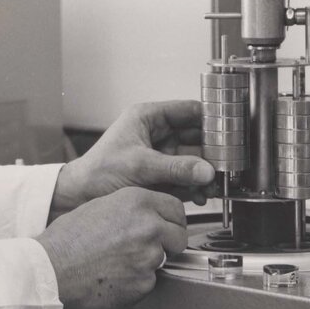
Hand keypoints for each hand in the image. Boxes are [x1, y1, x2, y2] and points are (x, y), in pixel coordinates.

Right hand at [36, 187, 187, 308]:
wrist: (51, 270)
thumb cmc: (66, 241)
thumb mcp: (99, 207)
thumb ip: (129, 208)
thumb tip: (146, 215)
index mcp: (136, 201)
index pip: (176, 209)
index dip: (171, 220)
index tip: (167, 227)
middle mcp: (148, 225)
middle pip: (179, 235)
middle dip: (168, 243)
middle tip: (145, 248)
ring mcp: (149, 255)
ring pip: (164, 259)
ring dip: (148, 263)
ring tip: (119, 263)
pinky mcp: (145, 282)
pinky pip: (150, 282)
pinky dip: (137, 282)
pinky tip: (116, 277)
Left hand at [49, 100, 216, 220]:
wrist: (80, 197)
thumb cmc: (98, 173)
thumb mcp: (139, 166)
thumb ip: (175, 168)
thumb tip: (206, 170)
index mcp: (148, 117)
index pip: (188, 111)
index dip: (210, 118)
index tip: (229, 129)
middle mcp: (157, 134)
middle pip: (196, 136)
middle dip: (212, 152)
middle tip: (226, 164)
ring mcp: (161, 156)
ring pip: (194, 159)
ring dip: (205, 172)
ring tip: (214, 184)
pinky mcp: (162, 176)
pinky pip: (187, 177)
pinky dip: (196, 186)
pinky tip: (201, 194)